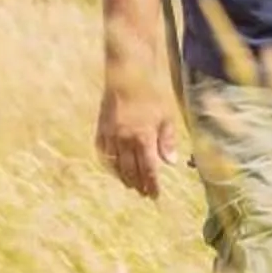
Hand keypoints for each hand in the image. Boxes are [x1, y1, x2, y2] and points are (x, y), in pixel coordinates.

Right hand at [95, 76, 180, 199]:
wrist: (127, 76)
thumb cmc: (152, 95)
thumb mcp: (166, 116)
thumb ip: (167, 141)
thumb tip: (171, 162)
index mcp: (143, 137)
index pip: (148, 169)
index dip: (152, 184)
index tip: (155, 195)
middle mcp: (124, 140)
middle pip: (130, 171)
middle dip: (138, 185)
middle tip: (144, 194)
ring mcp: (110, 136)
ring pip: (115, 165)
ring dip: (124, 178)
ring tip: (132, 186)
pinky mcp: (101, 130)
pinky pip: (103, 154)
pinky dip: (109, 165)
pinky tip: (115, 170)